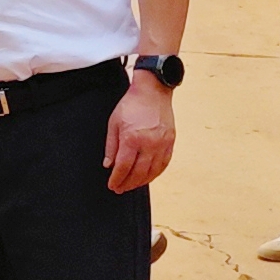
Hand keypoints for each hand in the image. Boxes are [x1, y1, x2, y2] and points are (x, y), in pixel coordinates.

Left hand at [104, 76, 175, 192]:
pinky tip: (148, 177)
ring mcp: (162, 143)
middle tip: (120, 189)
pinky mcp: (170, 142)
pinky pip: (164, 164)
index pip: (123, 167)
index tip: (112, 185)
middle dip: (127, 184)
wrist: (153, 91)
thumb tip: (108, 165)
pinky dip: (155, 173)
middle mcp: (149, 143)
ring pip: (152, 171)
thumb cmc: (131, 105)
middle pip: (138, 172)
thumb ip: (111, 146)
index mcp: (132, 138)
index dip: (117, 179)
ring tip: (132, 185)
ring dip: (141, 182)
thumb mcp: (114, 122)